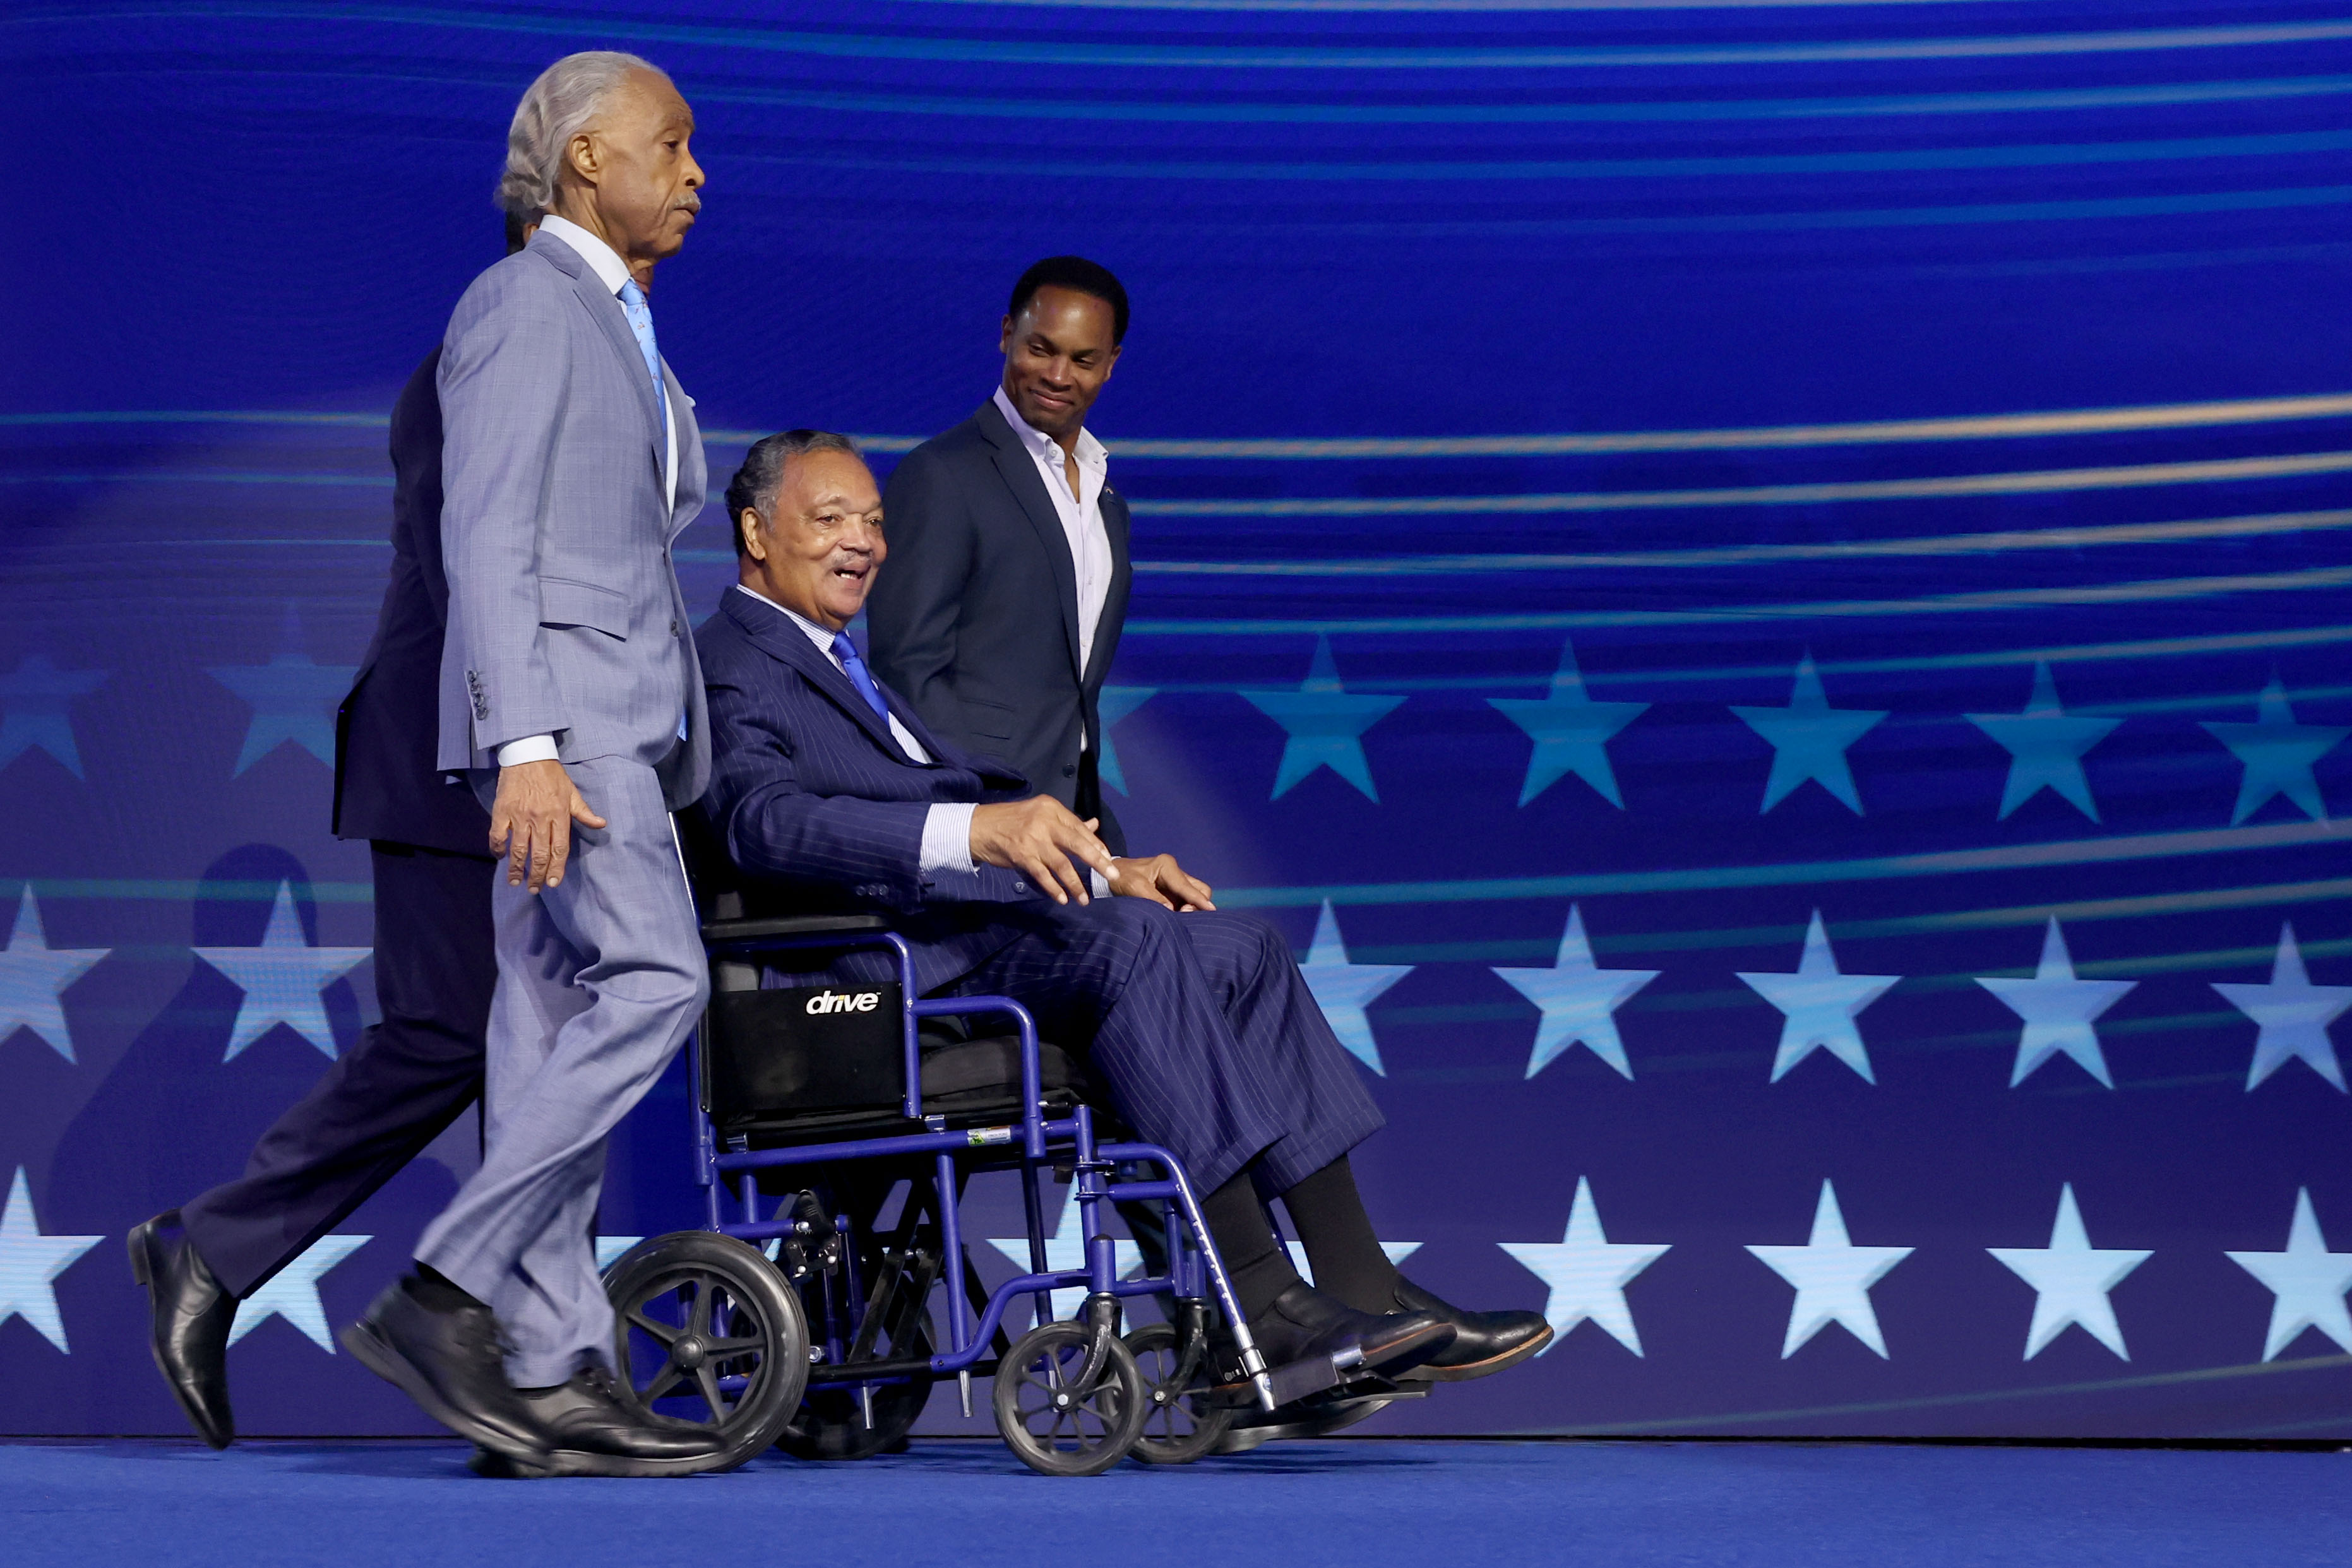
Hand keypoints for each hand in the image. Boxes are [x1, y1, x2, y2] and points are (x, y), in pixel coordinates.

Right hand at [488, 758, 606, 892]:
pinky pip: (497, 835)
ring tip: (516, 882)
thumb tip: (601, 824)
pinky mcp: (501, 810)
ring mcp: (519, 815)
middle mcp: (539, 818)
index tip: (553, 883)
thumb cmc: (551, 775)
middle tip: (535, 889)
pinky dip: (498, 848)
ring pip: (518, 849)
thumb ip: (583, 811)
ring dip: (516, 868)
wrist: (526, 754)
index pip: (559, 849)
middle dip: (538, 875)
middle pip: (539, 854)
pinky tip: (500, 858)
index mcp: (559, 815)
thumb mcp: (572, 792)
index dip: (556, 869)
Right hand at [969, 797, 1114, 905]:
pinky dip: (1054, 888)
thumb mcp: (1040, 815)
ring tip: (1084, 899)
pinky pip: (1043, 875)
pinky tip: (1063, 898)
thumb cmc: (1012, 822)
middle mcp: (1044, 821)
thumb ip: (1067, 823)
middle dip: (1097, 861)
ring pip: (1061, 864)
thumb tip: (1094, 825)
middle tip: (1112, 875)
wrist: (979, 828)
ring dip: (1075, 883)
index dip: (1096, 845)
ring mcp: (1033, 839)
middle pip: (1077, 843)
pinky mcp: (1021, 855)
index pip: (1079, 828)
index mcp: (1051, 808)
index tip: (1108, 859)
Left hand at [1108, 854, 1215, 911]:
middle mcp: (1175, 871)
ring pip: (1196, 894)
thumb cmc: (1121, 877)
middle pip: (1200, 888)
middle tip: (1184, 915)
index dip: (1199, 900)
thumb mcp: (1134, 887)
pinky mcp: (1173, 890)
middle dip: (1198, 903)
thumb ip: (1154, 899)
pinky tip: (1177, 917)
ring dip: (1192, 907)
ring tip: (1178, 917)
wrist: (1112, 874)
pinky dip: (1186, 908)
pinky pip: (1187, 899)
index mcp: (1167, 866)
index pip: (1187, 886)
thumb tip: (1172, 910)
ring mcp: (1175, 880)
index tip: (1211, 910)